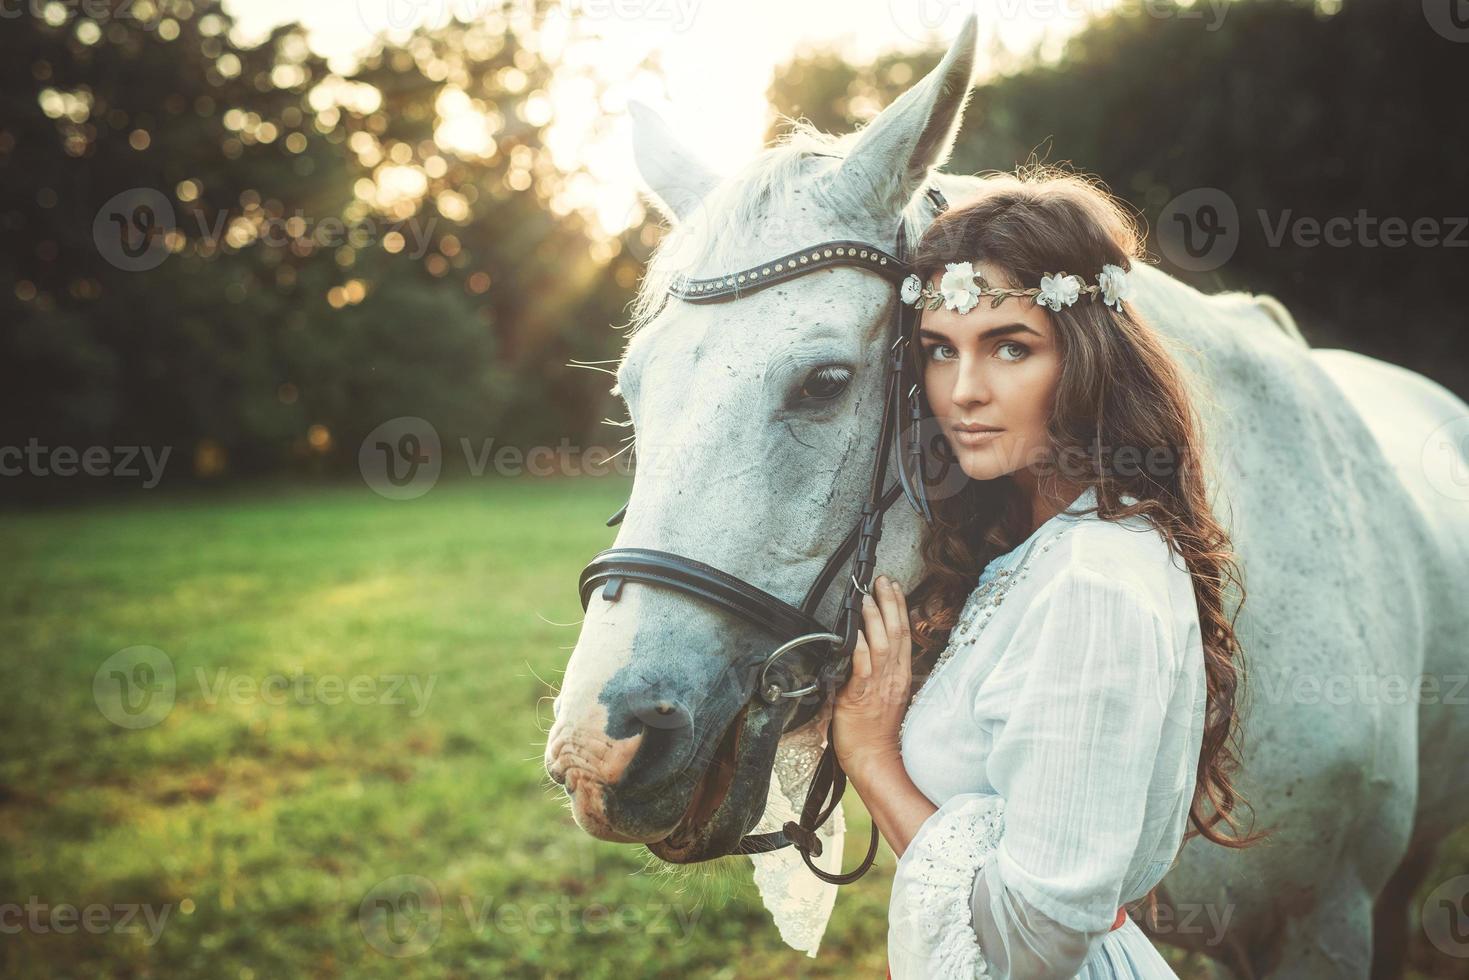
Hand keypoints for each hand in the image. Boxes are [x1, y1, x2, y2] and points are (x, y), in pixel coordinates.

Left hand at [832, 574, 912, 780]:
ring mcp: (879, 686)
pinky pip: (862, 667)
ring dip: (874, 619)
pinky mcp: (860, 696)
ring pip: (882, 644)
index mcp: (901, 676)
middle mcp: (894, 677)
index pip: (904, 635)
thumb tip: (871, 649)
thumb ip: (883, 673)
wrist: (875, 759)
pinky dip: (859, 648)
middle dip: (890, 603)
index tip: (894, 588)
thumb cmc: (878, 731)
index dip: (900, 609)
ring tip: (868, 598)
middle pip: (896, 633)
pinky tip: (855, 633)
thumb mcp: (887, 696)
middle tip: (882, 581)